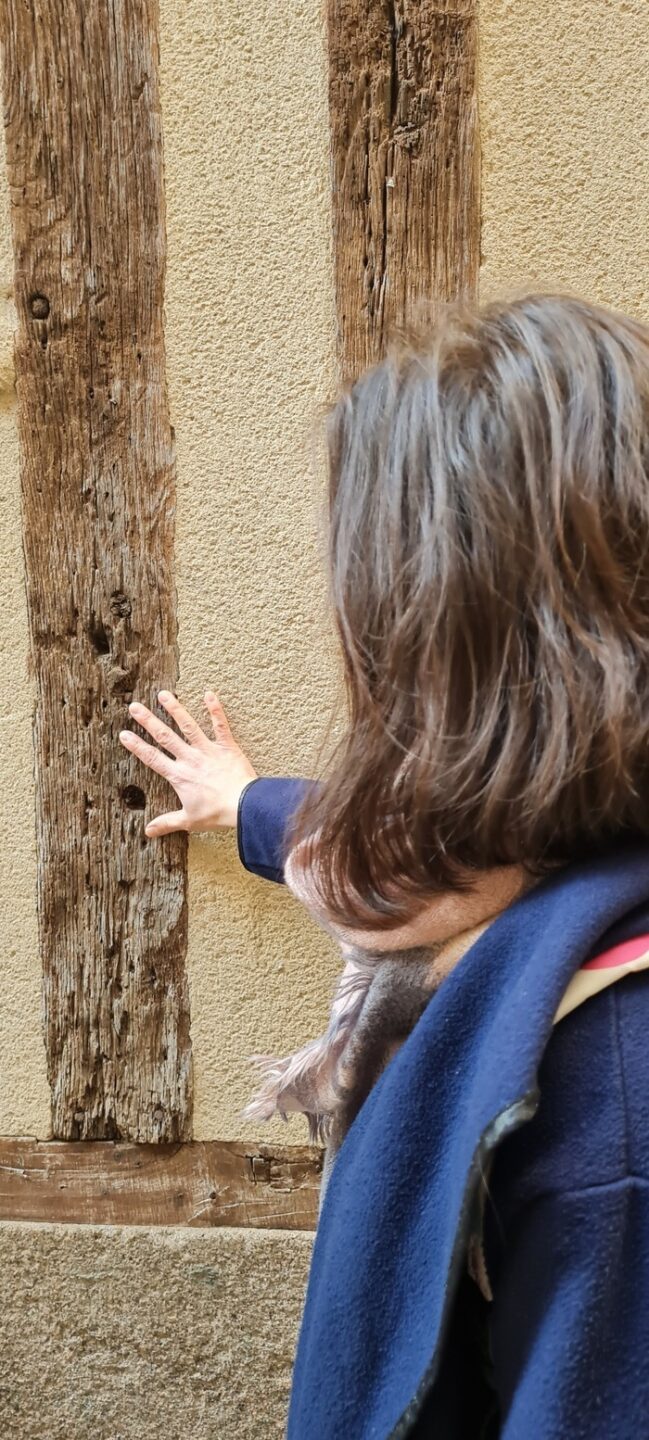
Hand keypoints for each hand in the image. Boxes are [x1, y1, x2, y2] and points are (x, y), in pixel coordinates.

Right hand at [118, 690, 256, 836]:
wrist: (243, 806)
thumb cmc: (217, 814)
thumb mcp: (189, 821)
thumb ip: (167, 823)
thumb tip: (148, 831)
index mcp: (179, 776)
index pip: (153, 758)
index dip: (137, 746)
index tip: (124, 734)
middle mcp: (190, 759)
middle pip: (165, 737)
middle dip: (148, 721)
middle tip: (134, 707)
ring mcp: (208, 750)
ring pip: (188, 726)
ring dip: (176, 709)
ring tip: (163, 694)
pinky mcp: (227, 747)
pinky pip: (220, 725)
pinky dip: (216, 710)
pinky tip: (209, 694)